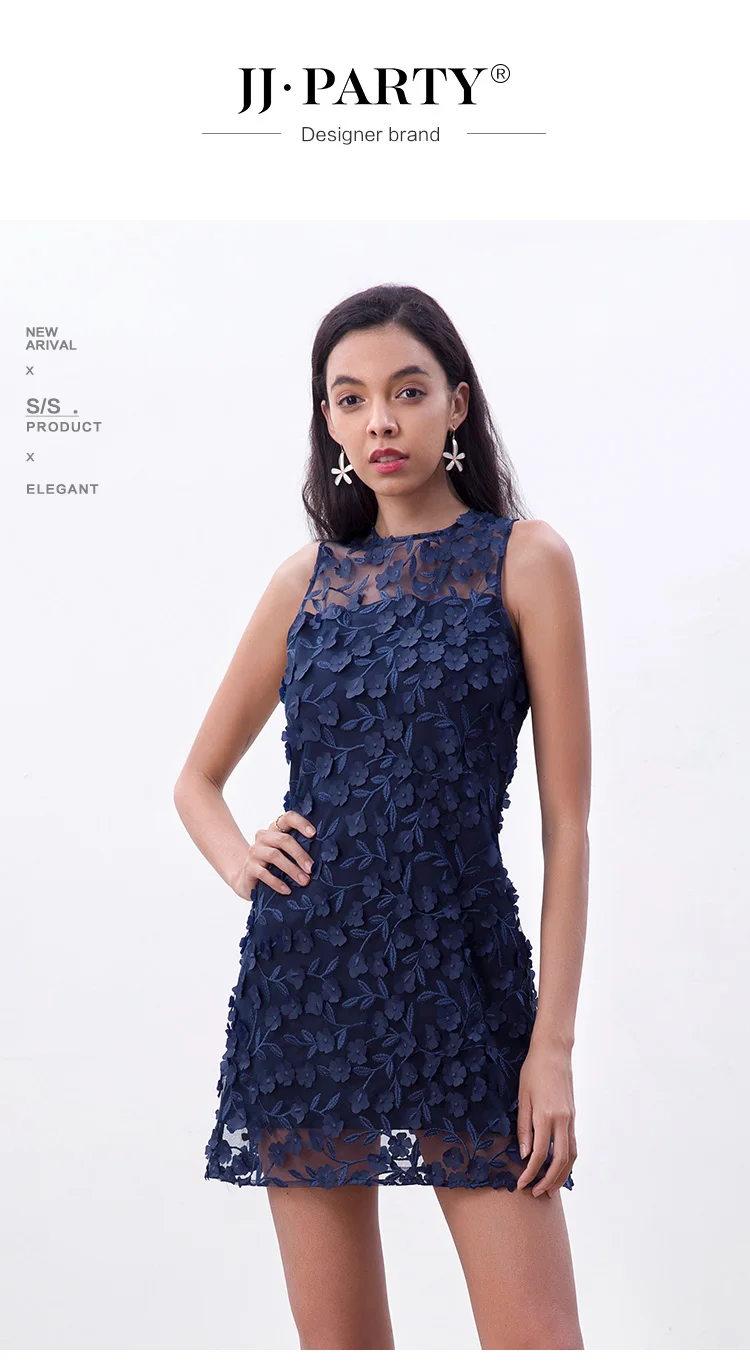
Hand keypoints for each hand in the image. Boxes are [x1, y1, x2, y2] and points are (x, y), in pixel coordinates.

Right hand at [230, 810, 315, 899]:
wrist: (247, 878)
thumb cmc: (273, 865)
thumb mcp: (285, 854)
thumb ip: (298, 849)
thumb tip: (324, 856)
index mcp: (275, 829)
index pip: (288, 818)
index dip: (301, 823)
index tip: (314, 834)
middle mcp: (263, 837)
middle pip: (284, 839)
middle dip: (300, 854)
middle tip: (311, 868)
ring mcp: (254, 851)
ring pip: (275, 856)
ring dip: (292, 869)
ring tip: (304, 881)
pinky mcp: (249, 867)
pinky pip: (264, 873)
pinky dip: (277, 883)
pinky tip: (287, 890)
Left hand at [515, 1036, 576, 1196]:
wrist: (554, 1052)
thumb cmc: (533, 1071)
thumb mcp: (522, 1097)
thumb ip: (524, 1127)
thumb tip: (525, 1154)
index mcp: (546, 1115)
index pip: (540, 1154)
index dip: (530, 1173)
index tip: (521, 1184)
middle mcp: (562, 1120)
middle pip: (559, 1161)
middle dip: (548, 1181)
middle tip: (535, 1193)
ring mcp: (570, 1119)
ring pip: (571, 1156)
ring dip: (561, 1175)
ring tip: (549, 1189)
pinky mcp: (573, 1117)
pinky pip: (573, 1145)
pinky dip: (568, 1161)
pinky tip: (559, 1169)